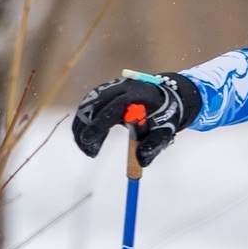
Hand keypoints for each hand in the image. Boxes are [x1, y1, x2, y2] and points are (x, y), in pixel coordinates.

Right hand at [72, 72, 198, 166]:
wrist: (164, 96)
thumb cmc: (164, 114)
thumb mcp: (164, 131)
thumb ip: (154, 145)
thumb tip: (141, 161)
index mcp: (137, 95)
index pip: (114, 107)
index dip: (99, 123)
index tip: (88, 140)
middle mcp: (120, 87)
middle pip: (95, 106)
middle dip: (88, 130)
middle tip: (91, 153)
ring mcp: (110, 87)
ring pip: (87, 106)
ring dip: (82, 128)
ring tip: (90, 149)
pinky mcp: (103, 92)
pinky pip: (87, 106)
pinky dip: (83, 122)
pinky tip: (88, 139)